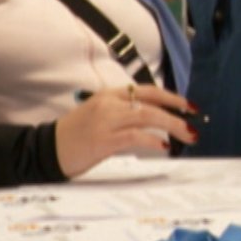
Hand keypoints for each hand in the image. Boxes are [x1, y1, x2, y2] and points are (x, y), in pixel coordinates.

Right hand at [54, 83, 197, 177]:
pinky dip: (153, 141)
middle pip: (151, 103)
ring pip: (148, 116)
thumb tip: (154, 120)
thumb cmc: (74, 136)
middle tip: (194, 124)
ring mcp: (105, 121)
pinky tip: (164, 147)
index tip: (188, 106)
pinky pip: (135, 136)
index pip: (146, 90)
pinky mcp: (103, 140)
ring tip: (187, 136)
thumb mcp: (98, 115)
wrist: (46, 149)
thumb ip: (123, 113)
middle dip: (177, 112)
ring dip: (172, 126)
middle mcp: (108, 104)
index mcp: (108, 95)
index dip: (171, 97)